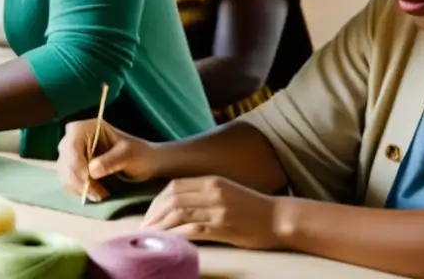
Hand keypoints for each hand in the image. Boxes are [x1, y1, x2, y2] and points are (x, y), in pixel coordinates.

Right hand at [57, 119, 158, 201]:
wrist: (145, 164)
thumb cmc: (139, 154)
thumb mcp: (129, 155)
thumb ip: (111, 160)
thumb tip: (92, 170)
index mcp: (87, 127)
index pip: (71, 146)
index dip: (77, 165)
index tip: (90, 181)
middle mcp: (75, 137)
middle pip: (65, 161)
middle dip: (79, 180)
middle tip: (99, 194)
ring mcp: (73, 152)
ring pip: (64, 173)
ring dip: (80, 188)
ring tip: (101, 194)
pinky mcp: (74, 167)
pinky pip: (67, 181)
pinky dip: (79, 190)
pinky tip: (96, 193)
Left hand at [141, 176, 291, 250]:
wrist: (279, 218)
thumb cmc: (253, 208)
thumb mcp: (227, 192)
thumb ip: (205, 194)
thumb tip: (178, 205)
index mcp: (212, 180)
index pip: (175, 186)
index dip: (157, 200)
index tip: (149, 214)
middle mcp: (212, 192)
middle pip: (172, 199)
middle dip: (154, 213)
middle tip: (143, 227)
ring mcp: (217, 209)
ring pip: (178, 213)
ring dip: (160, 226)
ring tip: (150, 237)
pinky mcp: (223, 227)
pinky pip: (192, 230)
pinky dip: (175, 236)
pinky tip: (167, 243)